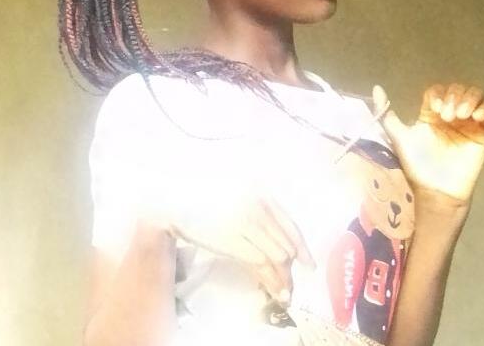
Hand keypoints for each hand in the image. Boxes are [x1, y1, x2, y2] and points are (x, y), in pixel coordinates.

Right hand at [159, 183, 314, 303]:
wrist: (174, 200)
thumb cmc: (204, 198)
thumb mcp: (237, 194)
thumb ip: (259, 210)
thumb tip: (279, 243)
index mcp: (261, 191)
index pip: (289, 224)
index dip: (302, 247)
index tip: (309, 265)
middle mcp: (257, 204)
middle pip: (286, 242)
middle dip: (292, 267)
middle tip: (292, 284)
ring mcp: (246, 221)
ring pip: (276, 255)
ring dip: (282, 277)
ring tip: (284, 292)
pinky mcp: (232, 239)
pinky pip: (259, 263)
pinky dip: (269, 279)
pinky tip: (271, 289)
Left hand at [373, 83, 483, 203]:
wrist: (436, 191)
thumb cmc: (417, 165)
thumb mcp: (398, 136)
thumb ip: (386, 113)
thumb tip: (376, 88)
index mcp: (431, 113)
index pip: (437, 91)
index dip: (437, 95)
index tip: (434, 110)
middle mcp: (450, 115)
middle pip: (457, 90)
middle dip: (453, 97)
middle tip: (447, 116)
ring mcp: (468, 123)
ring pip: (475, 95)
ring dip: (469, 99)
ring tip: (461, 116)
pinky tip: (476, 117)